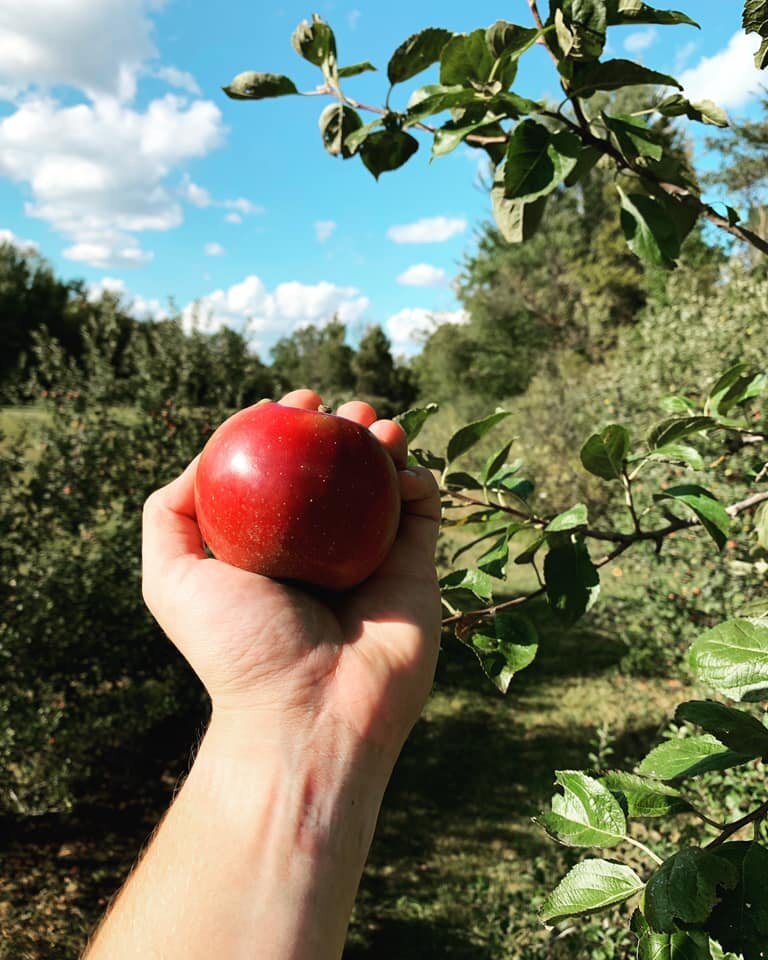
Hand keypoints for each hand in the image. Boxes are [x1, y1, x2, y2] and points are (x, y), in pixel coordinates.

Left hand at [142, 389, 441, 762]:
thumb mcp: (173, 578)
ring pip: (383, 482)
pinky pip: (424, 512)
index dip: (284, 430)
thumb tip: (203, 457)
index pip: (281, 472)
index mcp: (272, 546)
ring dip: (384, 441)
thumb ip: (170, 515)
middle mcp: (322, 547)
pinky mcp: (416, 569)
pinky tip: (404, 469)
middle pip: (335, 470)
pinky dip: (420, 480)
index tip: (288, 404)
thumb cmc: (239, 646)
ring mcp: (372, 557)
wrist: (310, 712)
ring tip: (375, 423)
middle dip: (339, 427)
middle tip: (339, 411)